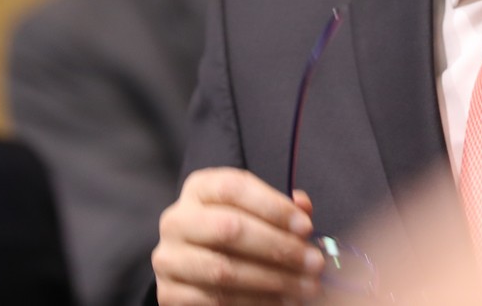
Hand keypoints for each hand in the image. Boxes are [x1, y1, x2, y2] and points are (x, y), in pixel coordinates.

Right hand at [153, 168, 324, 304]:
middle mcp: (177, 220)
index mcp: (200, 188)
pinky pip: (214, 300)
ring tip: (304, 287)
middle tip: (312, 262)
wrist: (200, 266)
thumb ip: (282, 207)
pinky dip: (254, 303)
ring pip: (223, 270)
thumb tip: (303, 208)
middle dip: (278, 248)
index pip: (234, 188)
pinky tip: (280, 302)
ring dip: (272, 281)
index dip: (274, 207)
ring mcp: (168, 257)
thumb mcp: (256, 211)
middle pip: (229, 228)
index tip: (306, 227)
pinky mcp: (168, 293)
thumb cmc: (237, 233)